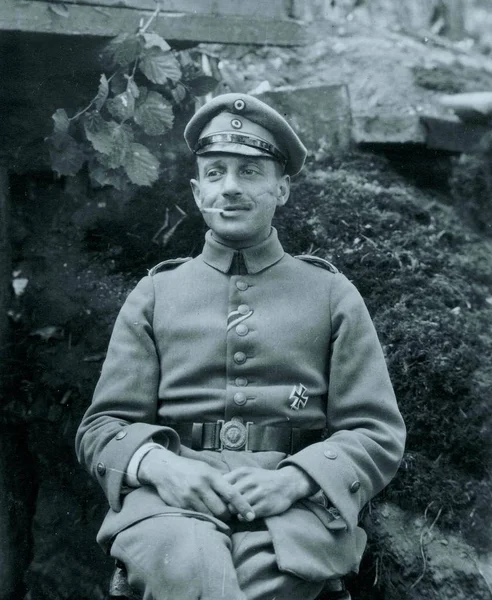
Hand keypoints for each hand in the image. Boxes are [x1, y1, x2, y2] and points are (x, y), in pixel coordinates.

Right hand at [138, 448, 254, 521]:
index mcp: (210, 476)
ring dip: (215, 517)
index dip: (243, 506)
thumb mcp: (206, 468)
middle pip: (222, 510)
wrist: (164, 469)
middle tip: (228, 513)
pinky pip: (198, 516)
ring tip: (215, 512)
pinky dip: (203, 517)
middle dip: (227, 514)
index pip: (231, 494)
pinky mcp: (181, 505)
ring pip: (210, 515)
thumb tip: (237, 492)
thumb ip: (220, 480)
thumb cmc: (189, 468)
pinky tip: (203, 511)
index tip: (252, 516)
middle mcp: (201, 486)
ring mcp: (190, 497)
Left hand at [223, 465, 317, 518]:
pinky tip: (246, 514)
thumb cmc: (263, 479)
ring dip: (234, 512)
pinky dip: (243, 517)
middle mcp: (249, 481)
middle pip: (226, 499)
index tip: (218, 500)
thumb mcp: (247, 473)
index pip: (221, 485)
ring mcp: (258, 494)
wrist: (287, 483)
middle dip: (225, 505)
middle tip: (226, 510)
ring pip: (235, 508)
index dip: (218, 494)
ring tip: (236, 512)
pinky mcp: (265, 506)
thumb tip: (212, 487)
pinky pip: (246, 515)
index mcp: (242, 472)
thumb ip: (231, 478)